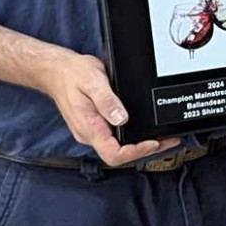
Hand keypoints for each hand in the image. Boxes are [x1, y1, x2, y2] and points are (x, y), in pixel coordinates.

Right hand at [37, 50, 179, 167]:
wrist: (56, 70)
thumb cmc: (72, 74)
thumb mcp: (93, 82)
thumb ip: (107, 101)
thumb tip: (121, 118)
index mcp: (89, 128)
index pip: (114, 154)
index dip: (137, 152)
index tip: (154, 142)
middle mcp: (90, 134)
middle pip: (120, 155)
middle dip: (146, 150)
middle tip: (169, 141)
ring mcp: (92, 131)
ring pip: (119, 148)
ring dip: (142, 145)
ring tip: (163, 138)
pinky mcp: (95, 126)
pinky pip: (116, 138)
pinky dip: (133, 137)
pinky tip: (144, 130)